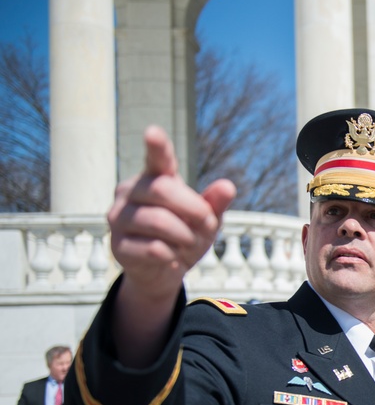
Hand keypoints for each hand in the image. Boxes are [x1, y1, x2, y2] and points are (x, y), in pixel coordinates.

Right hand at [109, 126, 235, 301]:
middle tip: (208, 224)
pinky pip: (153, 248)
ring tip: (188, 243)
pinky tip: (171, 257)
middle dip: (194, 209)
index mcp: (155, 179)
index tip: (153, 132)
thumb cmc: (185, 237)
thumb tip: (228, 187)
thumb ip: (214, 204)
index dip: (156, 146)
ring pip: (157, 221)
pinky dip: (172, 256)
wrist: (164, 272)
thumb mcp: (206, 221)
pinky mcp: (117, 244)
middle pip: (162, 190)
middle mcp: (130, 191)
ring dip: (185, 236)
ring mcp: (119, 217)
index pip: (156, 159)